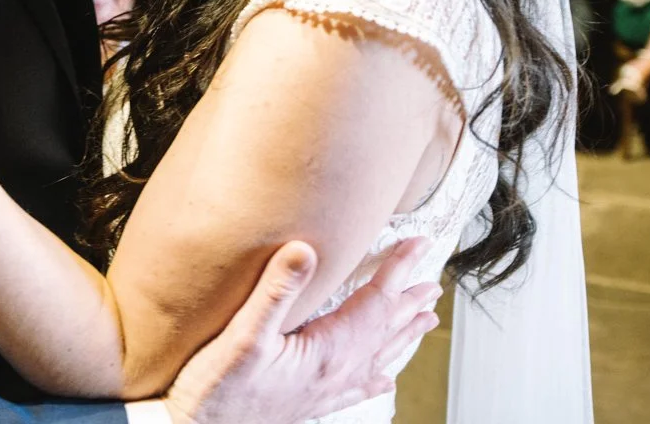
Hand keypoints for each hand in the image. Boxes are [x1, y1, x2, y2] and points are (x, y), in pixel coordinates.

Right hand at [163, 238, 440, 423]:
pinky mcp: (312, 403)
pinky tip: (384, 380)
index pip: (375, 301)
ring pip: (378, 357)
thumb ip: (276, 291)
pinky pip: (358, 387)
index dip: (397, 270)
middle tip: (431, 283)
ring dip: (402, 335)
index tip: (419, 246)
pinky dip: (376, 376)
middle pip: (384, 329)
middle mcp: (336, 373)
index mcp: (328, 351)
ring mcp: (326, 390)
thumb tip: (304, 250)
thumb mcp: (242, 335)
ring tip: (424, 321)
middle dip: (408, 302)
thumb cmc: (218, 392)